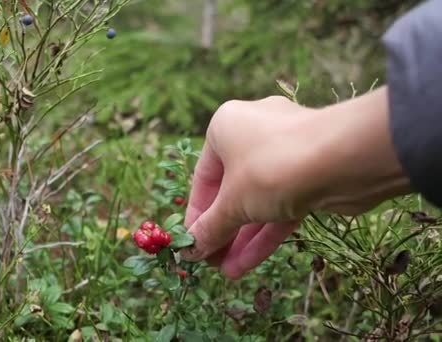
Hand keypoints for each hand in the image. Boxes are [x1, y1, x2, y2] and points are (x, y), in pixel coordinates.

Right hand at [180, 87, 410, 278]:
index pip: (203, 178)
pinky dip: (266, 233)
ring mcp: (285, 154)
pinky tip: (248, 263)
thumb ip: (210, 227)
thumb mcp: (233, 203)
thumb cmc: (273, 169)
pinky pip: (281, 206)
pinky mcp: (310, 175)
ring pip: (258, 202)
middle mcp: (254, 135)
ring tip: (228, 272)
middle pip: (232, 191)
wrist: (348, 158)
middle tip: (211, 262)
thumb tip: (188, 249)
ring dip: (243, 238)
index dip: (196, 215)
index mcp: (226, 128)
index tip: (190, 244)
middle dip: (223, 230)